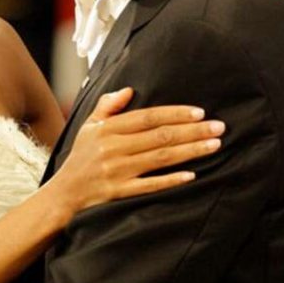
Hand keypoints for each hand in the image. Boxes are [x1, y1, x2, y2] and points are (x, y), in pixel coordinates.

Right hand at [51, 88, 223, 212]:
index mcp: (107, 129)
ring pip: (160, 158)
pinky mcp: (120, 192)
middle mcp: (113, 148)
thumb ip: (108, 106)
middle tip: (219, 127)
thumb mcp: (89, 126)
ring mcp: (117, 171)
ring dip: (190, 151)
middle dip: (192, 131)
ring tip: (214, 145)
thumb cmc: (81, 156)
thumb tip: (129, 90)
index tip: (199, 112)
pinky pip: (150, 185)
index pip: (147, 117)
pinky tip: (192, 175)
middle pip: (159, 136)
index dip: (175, 113)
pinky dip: (171, 180)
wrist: (65, 192)